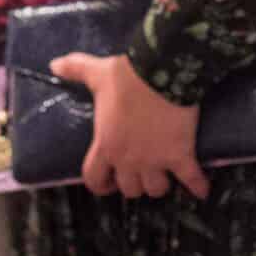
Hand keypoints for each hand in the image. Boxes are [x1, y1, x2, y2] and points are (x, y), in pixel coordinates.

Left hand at [49, 52, 207, 199]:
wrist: (163, 72)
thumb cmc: (127, 76)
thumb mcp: (97, 72)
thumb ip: (75, 70)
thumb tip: (54, 65)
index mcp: (106, 144)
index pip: (94, 178)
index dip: (100, 185)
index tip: (107, 184)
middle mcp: (129, 159)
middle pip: (129, 189)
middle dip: (134, 183)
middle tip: (140, 172)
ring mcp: (156, 160)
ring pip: (156, 189)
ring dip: (160, 183)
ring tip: (165, 174)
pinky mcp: (181, 156)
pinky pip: (191, 179)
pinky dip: (198, 186)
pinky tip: (202, 190)